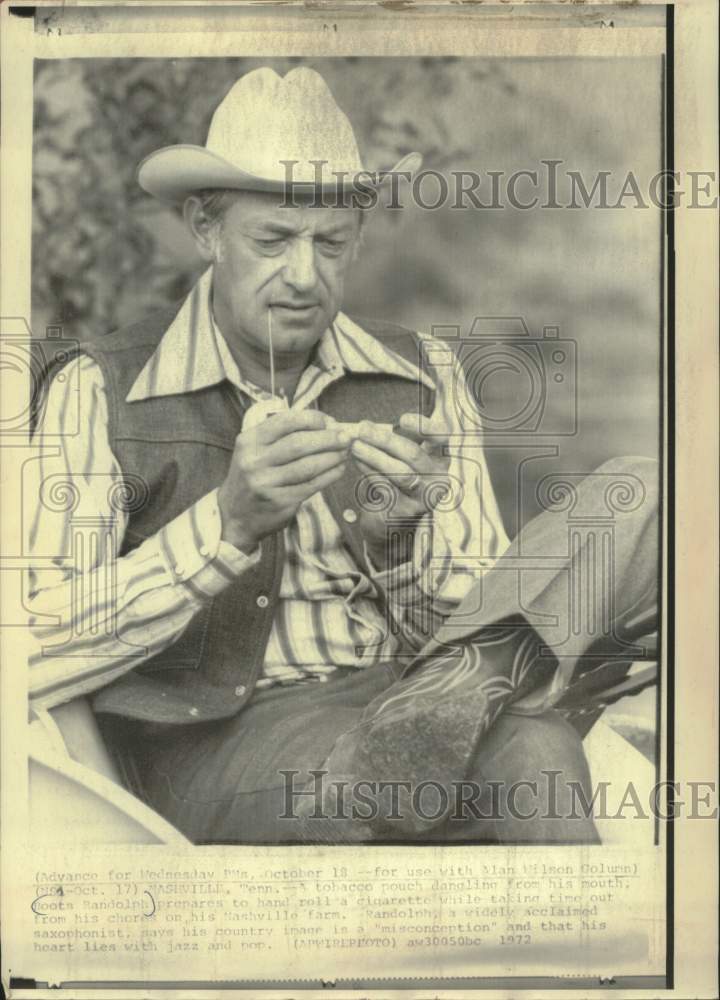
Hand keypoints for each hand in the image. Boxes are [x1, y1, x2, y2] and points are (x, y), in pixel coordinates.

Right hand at [218, 410, 349, 552]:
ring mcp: (266, 483)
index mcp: (250, 440)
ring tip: (345, 453)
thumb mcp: (255, 450)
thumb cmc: (253, 476)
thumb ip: (282, 435)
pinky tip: (339, 469)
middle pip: (299, 443)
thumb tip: (326, 424)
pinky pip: (311, 485)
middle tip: (346, 437)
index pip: (286, 421)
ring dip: (332, 457)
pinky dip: (330, 475)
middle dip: (328, 438)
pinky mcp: (279, 501)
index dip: (313, 419)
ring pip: (308, 466)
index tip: (330, 421)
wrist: (234, 515)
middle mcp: (254, 460)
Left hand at [350, 412, 450, 564]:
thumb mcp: (403, 459)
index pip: (441, 438)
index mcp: (441, 460)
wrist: (392, 521)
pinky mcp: (405, 511)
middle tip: (363, 428)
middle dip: (386, 439)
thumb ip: (396, 441)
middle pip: (414, 454)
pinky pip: (384, 485)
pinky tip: (356, 460)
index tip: (402, 418)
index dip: (424, 427)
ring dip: (373, 455)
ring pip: (398, 471)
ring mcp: (423, 497)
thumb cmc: (397, 481)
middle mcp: (438, 479)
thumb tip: (368, 426)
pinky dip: (368, 470)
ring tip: (355, 445)